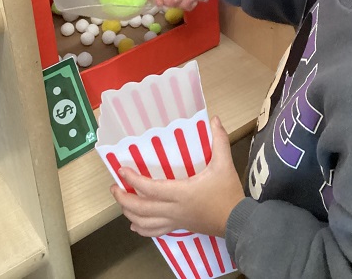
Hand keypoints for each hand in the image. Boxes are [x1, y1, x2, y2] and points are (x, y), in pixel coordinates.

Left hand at [110, 117, 244, 237]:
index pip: (151, 189)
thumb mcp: (224, 164)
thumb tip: (214, 119)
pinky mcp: (180, 226)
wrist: (237, 222)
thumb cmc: (228, 193)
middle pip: (142, 209)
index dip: (133, 181)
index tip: (121, 171)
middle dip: (124, 199)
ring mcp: (176, 221)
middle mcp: (174, 209)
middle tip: (114, 188)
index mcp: (182, 193)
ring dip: (130, 213)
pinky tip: (135, 225)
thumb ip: (219, 141)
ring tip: (121, 202)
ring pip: (145, 223)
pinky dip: (142, 229)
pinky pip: (156, 232)